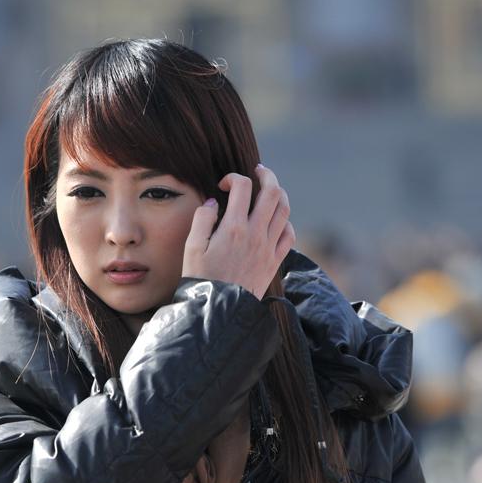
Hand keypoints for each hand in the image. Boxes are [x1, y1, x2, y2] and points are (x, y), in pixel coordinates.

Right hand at [182, 165, 294, 300]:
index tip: (223, 186)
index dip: (233, 178)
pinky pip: (289, 234)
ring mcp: (268, 248)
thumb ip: (202, 220)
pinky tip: (276, 221)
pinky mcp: (274, 262)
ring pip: (284, 210)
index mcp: (233, 228)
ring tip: (269, 190)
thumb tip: (213, 203)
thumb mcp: (192, 249)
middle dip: (266, 175)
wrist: (219, 311)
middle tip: (258, 171)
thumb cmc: (202, 280)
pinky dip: (285, 221)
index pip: (242, 186)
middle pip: (272, 192)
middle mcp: (255, 234)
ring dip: (279, 194)